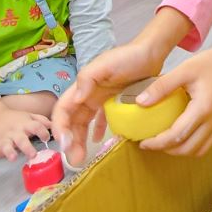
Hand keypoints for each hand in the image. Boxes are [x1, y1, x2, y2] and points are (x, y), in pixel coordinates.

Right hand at [0, 107, 51, 164]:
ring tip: (13, 158)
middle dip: (27, 147)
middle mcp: (16, 132)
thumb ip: (42, 121)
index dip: (42, 131)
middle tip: (33, 154)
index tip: (47, 137)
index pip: (36, 126)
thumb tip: (55, 125)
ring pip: (8, 146)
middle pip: (22, 139)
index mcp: (26, 124)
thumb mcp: (30, 116)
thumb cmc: (16, 119)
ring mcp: (5, 139)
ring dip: (10, 152)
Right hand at [52, 41, 163, 165]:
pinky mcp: (115, 102)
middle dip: (69, 140)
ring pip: (84, 123)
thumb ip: (88, 78)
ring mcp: (101, 99)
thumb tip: (77, 99)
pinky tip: (98, 141)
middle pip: (72, 121)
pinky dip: (98, 130)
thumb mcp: (105, 64)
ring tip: (82, 157)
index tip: (64, 144)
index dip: (60, 127)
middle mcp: (88, 94)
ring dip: (80, 139)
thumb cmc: (128, 56)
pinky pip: (102, 119)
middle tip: (75, 159)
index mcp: (82, 86)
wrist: (151, 52)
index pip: (63, 109)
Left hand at [134, 31, 211, 157]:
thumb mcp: (183, 70)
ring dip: (181, 151)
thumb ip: (162, 86)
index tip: (144, 143)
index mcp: (203, 109)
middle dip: (167, 150)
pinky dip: (194, 146)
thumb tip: (140, 102)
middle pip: (188, 148)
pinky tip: (184, 136)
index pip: (177, 135)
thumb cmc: (209, 63)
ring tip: (166, 142)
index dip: (158, 143)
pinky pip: (209, 144)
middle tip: (152, 143)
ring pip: (199, 150)